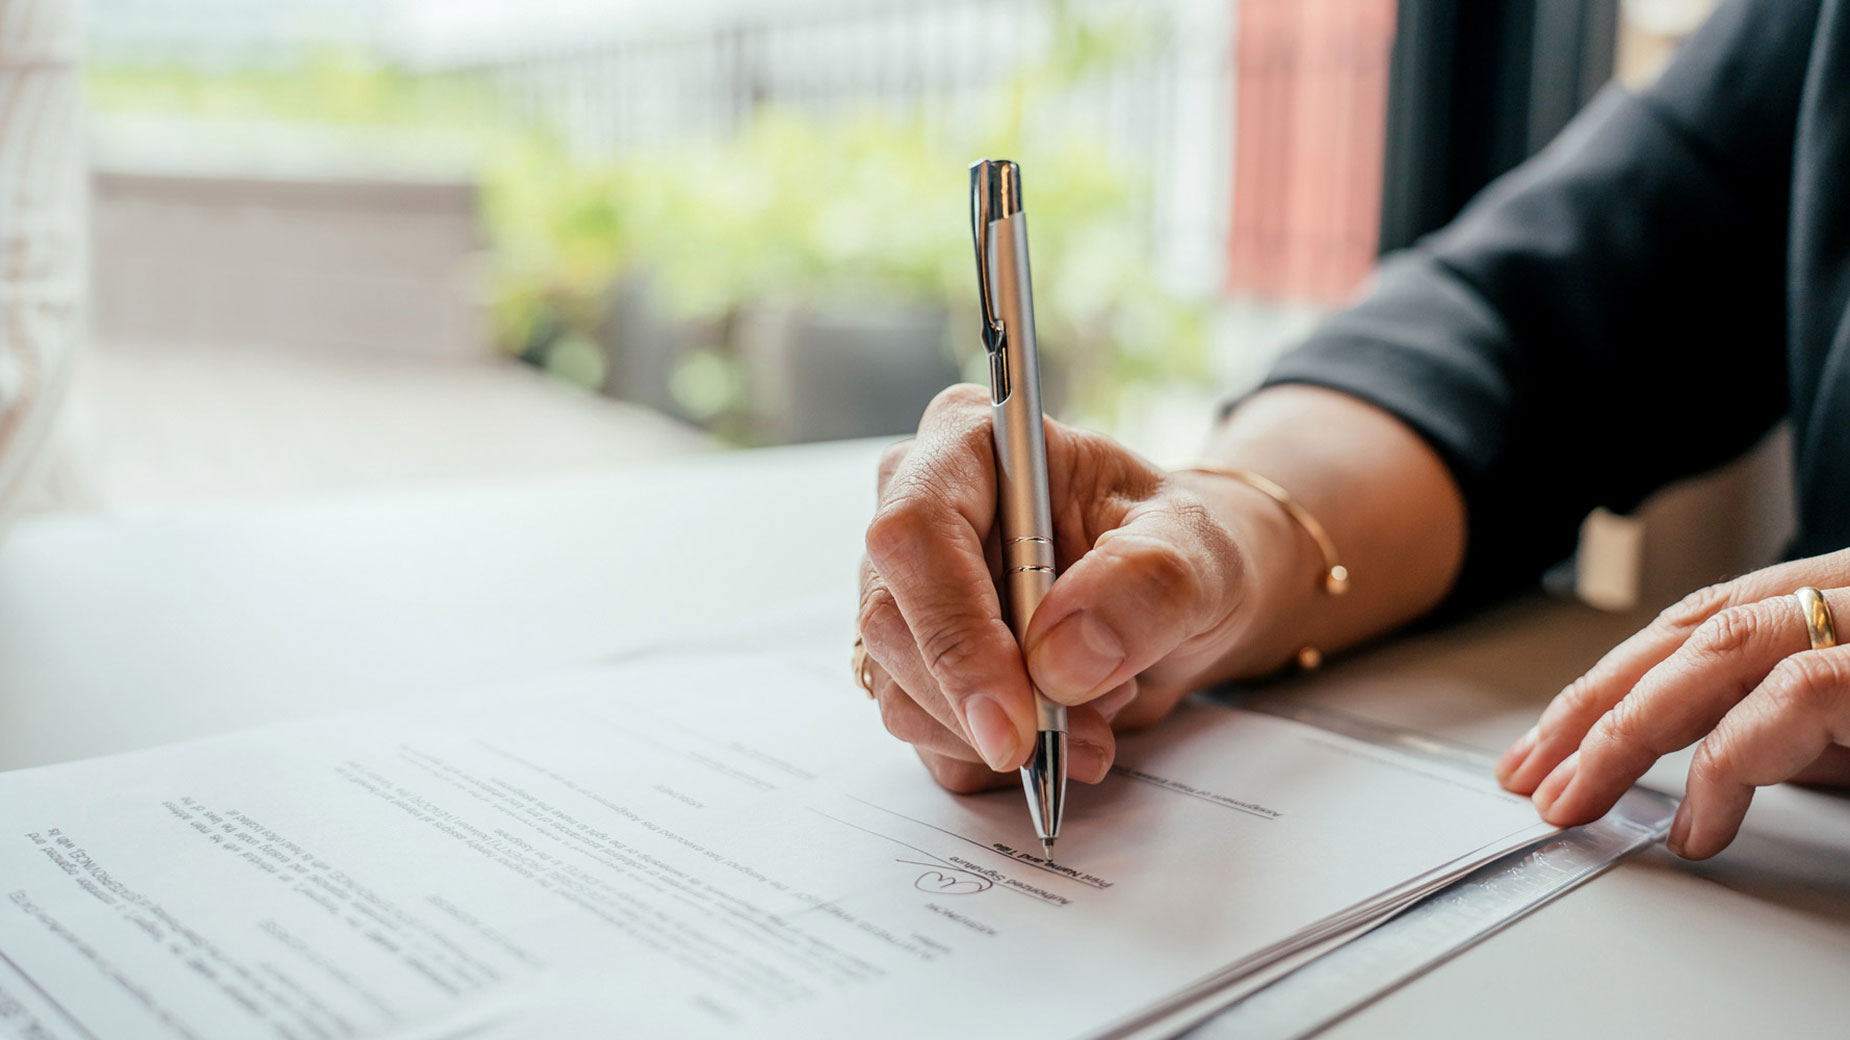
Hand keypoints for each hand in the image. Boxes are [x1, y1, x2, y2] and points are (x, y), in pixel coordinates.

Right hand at [856, 385, 1265, 792]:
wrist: (1181, 597)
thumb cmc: (1179, 548)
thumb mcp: (1198, 549)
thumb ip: (1145, 584)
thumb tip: (1058, 659)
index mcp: (966, 444)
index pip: (915, 534)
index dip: (955, 630)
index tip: (1017, 715)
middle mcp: (915, 513)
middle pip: (893, 625)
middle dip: (987, 704)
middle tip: (1086, 737)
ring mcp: (903, 594)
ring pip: (901, 694)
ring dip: (1002, 735)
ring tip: (1097, 709)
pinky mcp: (910, 663)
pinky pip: (925, 737)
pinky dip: (998, 755)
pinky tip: (1063, 722)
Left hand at [1496, 549, 1849, 858]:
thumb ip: (1792, 727)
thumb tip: (1721, 755)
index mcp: (1832, 596)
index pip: (1694, 625)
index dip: (1612, 682)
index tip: (1549, 744)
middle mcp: (1843, 592)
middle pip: (1686, 633)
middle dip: (1593, 708)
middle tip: (1532, 778)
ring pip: (1714, 650)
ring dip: (1627, 732)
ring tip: (1576, 802)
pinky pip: (1786, 701)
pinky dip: (1726, 770)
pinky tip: (1696, 829)